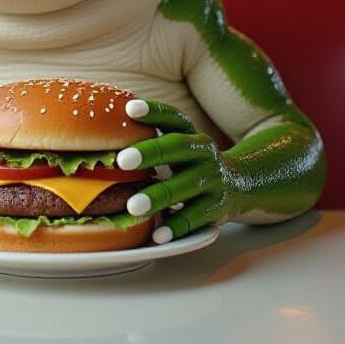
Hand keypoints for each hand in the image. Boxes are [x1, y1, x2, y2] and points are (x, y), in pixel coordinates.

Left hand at [117, 99, 233, 243]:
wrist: (243, 185)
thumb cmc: (194, 162)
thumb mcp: (179, 145)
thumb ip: (151, 138)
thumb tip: (101, 131)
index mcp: (191, 133)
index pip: (173, 117)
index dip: (153, 111)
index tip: (129, 109)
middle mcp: (204, 153)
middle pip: (177, 148)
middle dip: (149, 153)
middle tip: (122, 161)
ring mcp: (213, 180)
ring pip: (184, 187)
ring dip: (157, 196)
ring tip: (132, 206)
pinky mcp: (217, 208)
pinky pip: (195, 218)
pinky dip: (176, 227)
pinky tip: (157, 234)